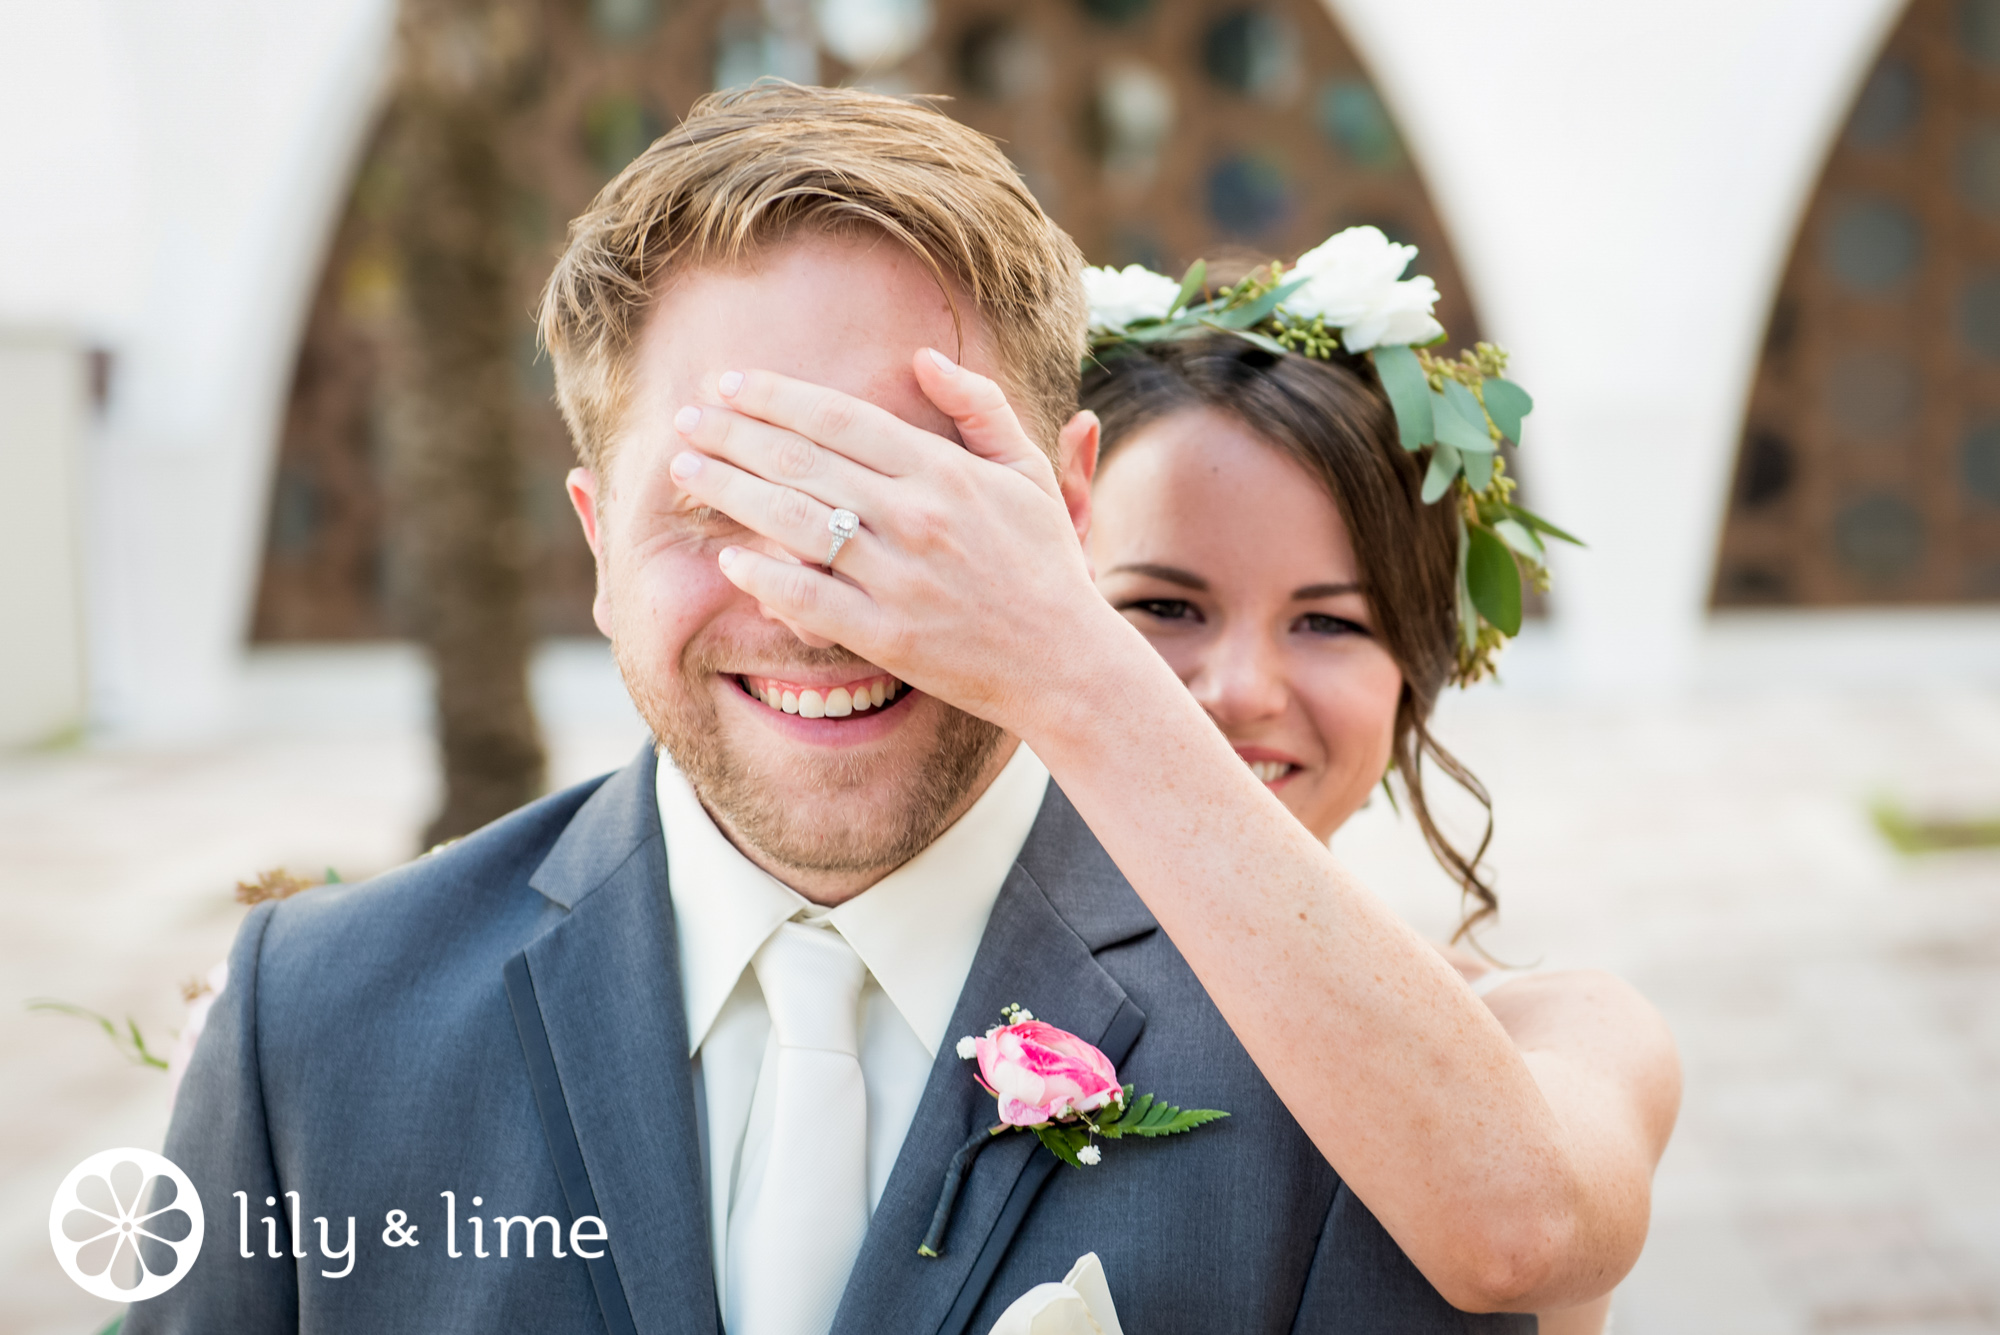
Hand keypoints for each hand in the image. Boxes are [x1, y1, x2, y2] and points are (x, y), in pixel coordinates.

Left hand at [666, 348, 1120, 734]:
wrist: (1065, 663)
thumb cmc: (1045, 565)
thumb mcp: (1028, 473)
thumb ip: (980, 408)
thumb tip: (923, 357)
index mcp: (945, 472)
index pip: (840, 419)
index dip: (776, 397)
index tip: (729, 385)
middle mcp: (916, 517)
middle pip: (802, 462)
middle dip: (732, 436)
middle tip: (686, 421)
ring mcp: (897, 578)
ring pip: (793, 522)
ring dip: (729, 492)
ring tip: (685, 472)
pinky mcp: (886, 635)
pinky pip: (808, 597)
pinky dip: (764, 576)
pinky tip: (728, 557)